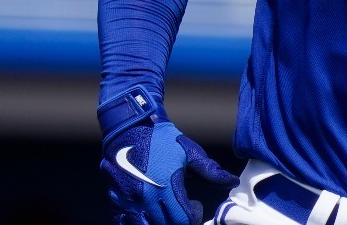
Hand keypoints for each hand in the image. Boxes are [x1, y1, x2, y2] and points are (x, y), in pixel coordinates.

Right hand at [101, 119, 238, 224]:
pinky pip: (124, 223)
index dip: (193, 217)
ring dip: (158, 222)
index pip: (182, 220)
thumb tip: (231, 183)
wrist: (127, 129)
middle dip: (177, 221)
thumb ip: (211, 171)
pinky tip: (148, 213)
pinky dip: (138, 222)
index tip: (195, 206)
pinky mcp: (115, 202)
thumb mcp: (190, 152)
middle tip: (182, 209)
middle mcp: (145, 198)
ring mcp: (127, 202)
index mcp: (165, 186)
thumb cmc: (161, 139)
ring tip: (166, 211)